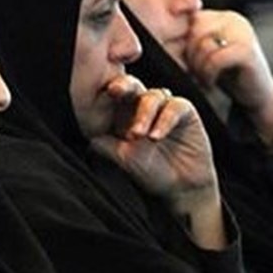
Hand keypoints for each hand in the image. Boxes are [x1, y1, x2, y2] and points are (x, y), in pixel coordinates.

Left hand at [91, 75, 224, 248]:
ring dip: (143, 113)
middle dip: (123, 85)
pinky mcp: (184, 112)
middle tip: (115, 90)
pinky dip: (165, 119)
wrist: (181, 187)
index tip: (99, 93)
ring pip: (152, 96)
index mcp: (122, 114)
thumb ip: (106, 144)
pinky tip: (156, 136)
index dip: (105, 90)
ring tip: (138, 135)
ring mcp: (163, 107)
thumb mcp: (123, 158)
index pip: (113, 96)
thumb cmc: (149, 171)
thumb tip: (88, 135)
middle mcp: (142, 106)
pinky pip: (174, 106)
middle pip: (132, 86)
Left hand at [185, 9, 272, 144]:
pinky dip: (208, 74)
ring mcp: (240, 31)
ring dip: (196, 67)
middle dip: (184, 57)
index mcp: (212, 17)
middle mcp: (228, 18)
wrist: (252, 95)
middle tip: (190, 74)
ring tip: (201, 78)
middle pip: (189, 32)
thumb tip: (143, 44)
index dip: (172, 43)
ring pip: (201, 45)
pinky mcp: (247, 49)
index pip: (181, 20)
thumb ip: (179, 45)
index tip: (172, 62)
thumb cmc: (219, 76)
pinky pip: (216, 59)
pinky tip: (211, 82)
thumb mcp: (195, 56)